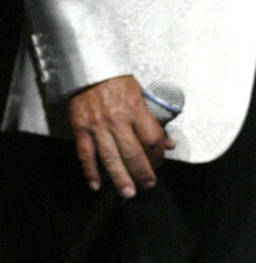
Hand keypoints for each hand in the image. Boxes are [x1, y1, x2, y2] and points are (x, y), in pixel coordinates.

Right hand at [68, 74, 174, 197]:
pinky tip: (96, 184)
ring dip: (120, 178)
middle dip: (142, 172)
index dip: (158, 154)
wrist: (90, 69)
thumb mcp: (142, 96)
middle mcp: (117, 120)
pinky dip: (90, 171)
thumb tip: (169, 143)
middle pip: (133, 153)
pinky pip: (86, 154)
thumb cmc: (119, 82)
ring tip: (127, 193)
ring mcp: (97, 126)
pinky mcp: (80, 128)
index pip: (152, 139)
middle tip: (148, 185)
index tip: (159, 163)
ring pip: (110, 157)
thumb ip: (154, 121)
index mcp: (136, 109)